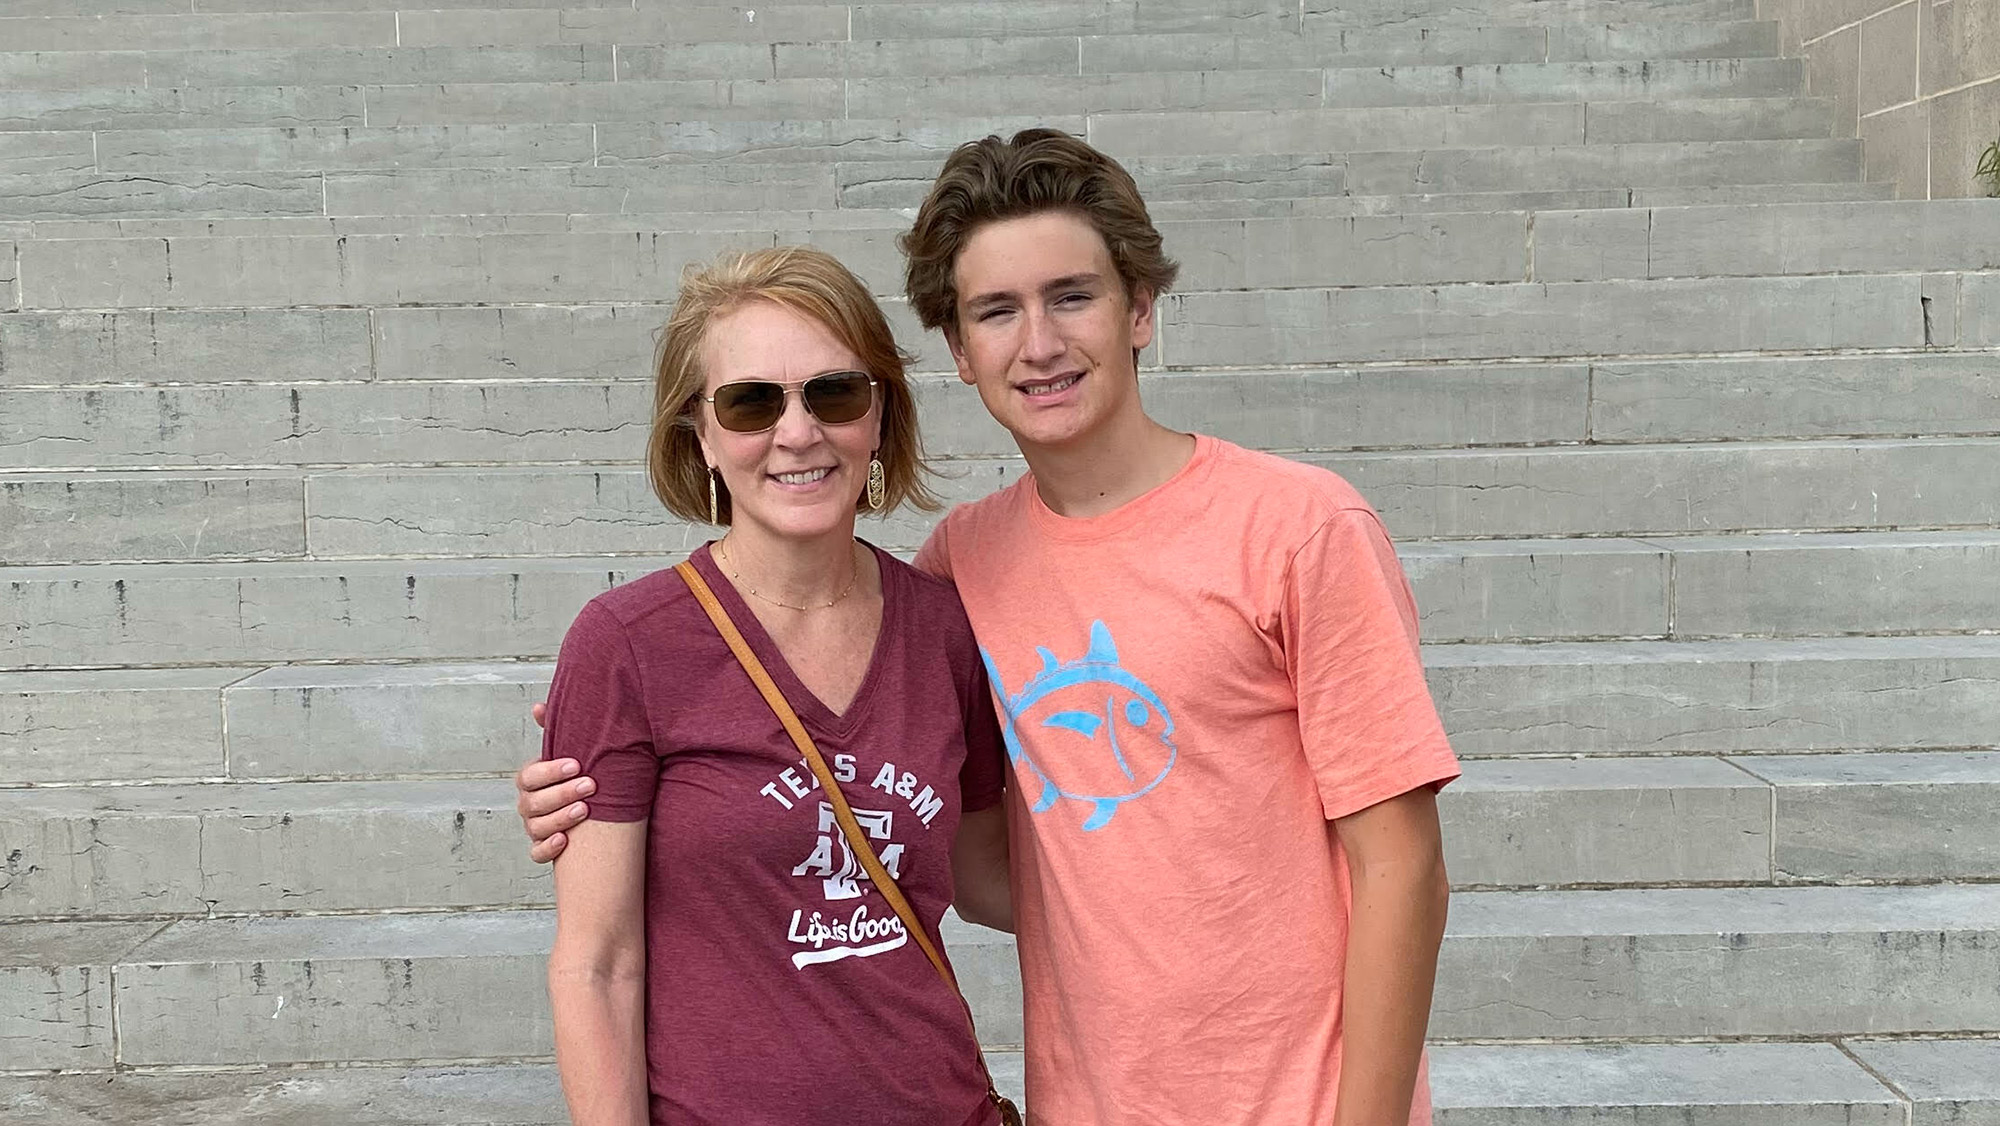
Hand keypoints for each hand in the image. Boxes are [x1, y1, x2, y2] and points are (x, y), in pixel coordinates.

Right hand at [518, 701, 595, 863]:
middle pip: (533, 802)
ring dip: (559, 818)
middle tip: (590, 785)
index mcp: (531, 780)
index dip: (549, 771)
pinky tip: (566, 840)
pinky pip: (536, 853)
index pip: (528, 776)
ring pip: (535, 827)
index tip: (576, 764)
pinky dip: (548, 848)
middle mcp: (529, 804)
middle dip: (561, 793)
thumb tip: (538, 707)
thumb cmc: (579, 775)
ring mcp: (534, 827)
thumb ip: (554, 730)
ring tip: (586, 809)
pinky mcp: (543, 848)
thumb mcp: (569, 751)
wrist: (595, 806)